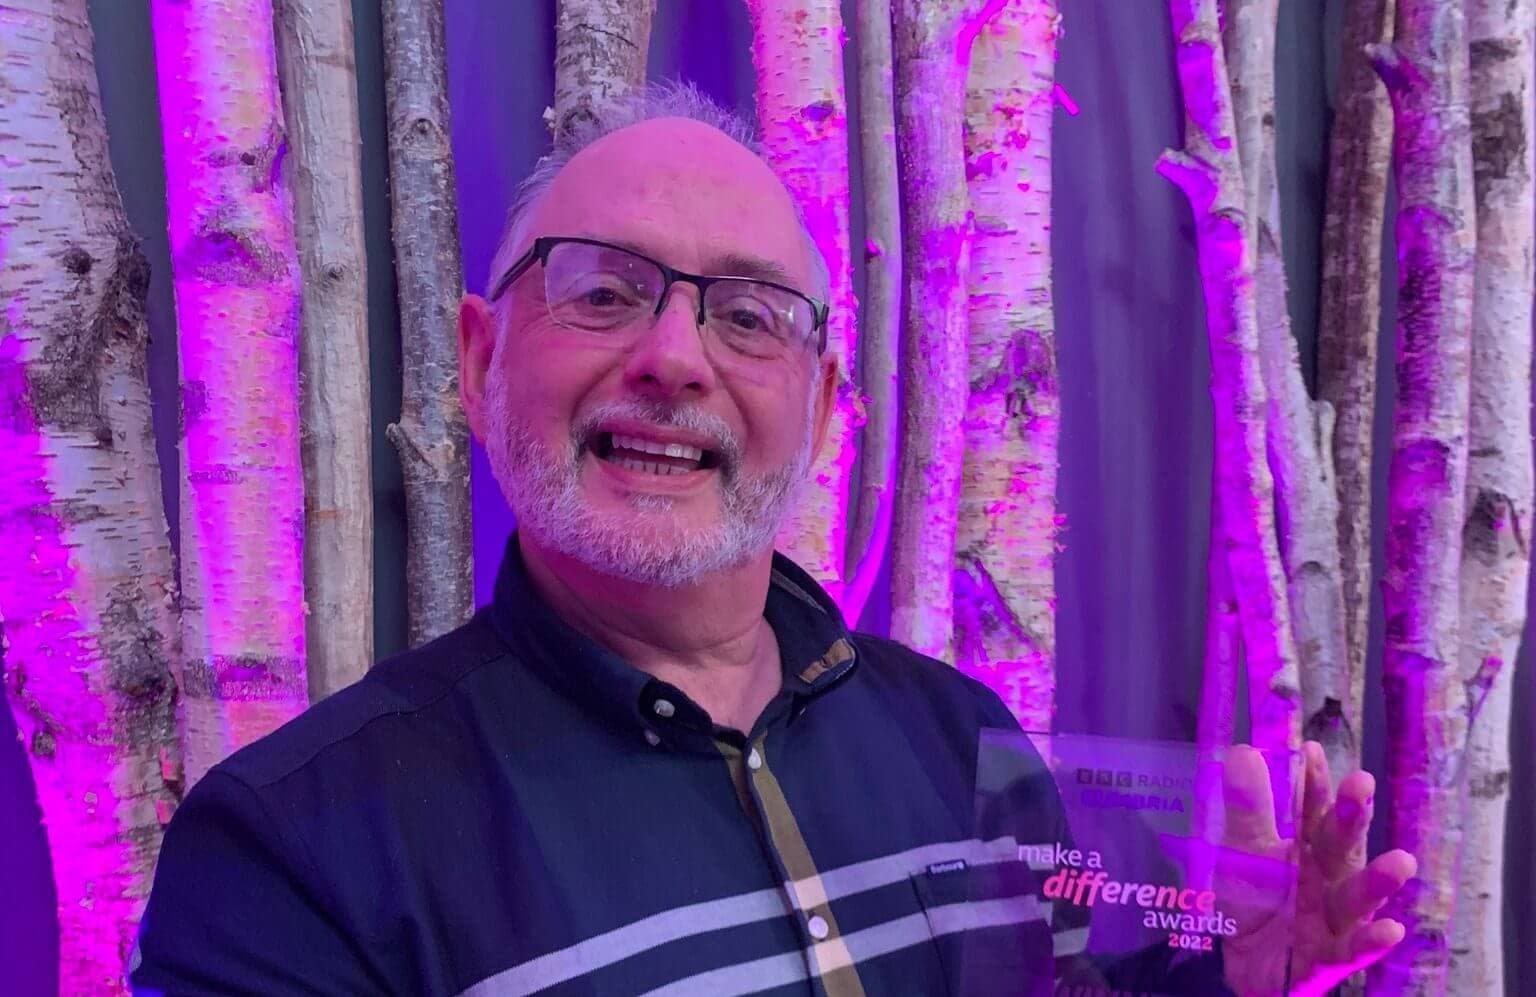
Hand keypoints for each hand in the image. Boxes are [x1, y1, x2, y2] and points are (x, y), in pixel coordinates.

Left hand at [1218, 741, 1416, 995]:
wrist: (1247, 965)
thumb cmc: (1255, 900)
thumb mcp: (1242, 852)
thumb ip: (1247, 809)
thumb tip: (1245, 751)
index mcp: (1307, 847)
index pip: (1313, 810)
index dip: (1315, 783)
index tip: (1311, 751)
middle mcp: (1328, 878)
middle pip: (1340, 845)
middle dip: (1351, 817)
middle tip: (1362, 783)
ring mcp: (1333, 918)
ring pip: (1356, 897)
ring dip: (1378, 881)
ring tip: (1402, 862)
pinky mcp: (1330, 958)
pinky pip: (1351, 950)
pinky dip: (1370, 942)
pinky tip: (1390, 930)